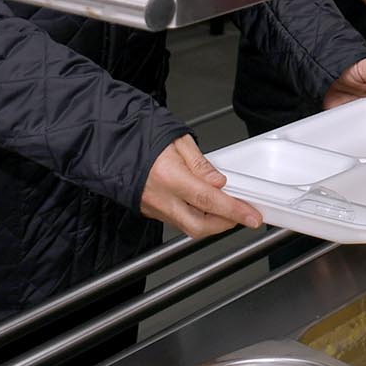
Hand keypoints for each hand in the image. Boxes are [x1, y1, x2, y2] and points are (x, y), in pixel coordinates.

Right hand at [140, 135, 263, 236]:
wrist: (113, 144)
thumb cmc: (143, 137)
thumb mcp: (178, 140)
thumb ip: (201, 164)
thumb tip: (220, 182)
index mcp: (168, 176)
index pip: (208, 199)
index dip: (234, 210)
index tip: (251, 216)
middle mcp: (160, 197)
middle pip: (199, 225)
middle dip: (225, 224)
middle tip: (242, 214)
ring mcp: (154, 208)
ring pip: (189, 227)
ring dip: (212, 222)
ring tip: (226, 208)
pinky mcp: (151, 212)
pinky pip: (179, 221)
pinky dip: (197, 217)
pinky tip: (205, 206)